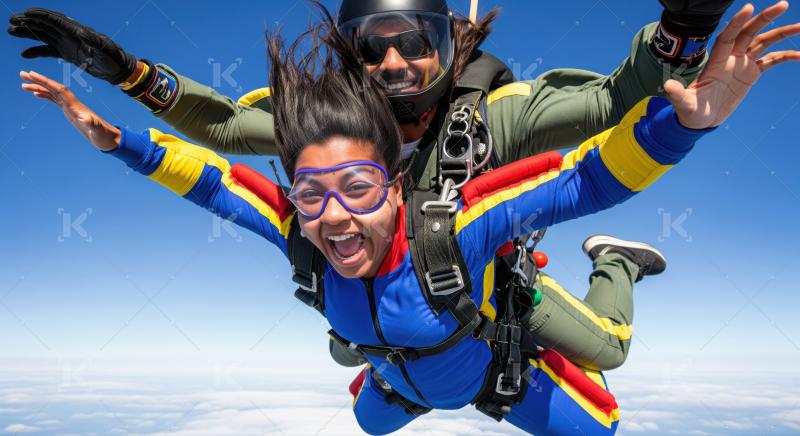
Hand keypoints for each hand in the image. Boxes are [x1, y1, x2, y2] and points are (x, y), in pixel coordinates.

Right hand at [8, 8, 136, 84]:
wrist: (116, 69)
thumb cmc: (113, 58)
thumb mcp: (105, 50)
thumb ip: (94, 42)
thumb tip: (85, 34)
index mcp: (76, 32)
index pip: (54, 20)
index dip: (40, 16)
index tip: (25, 13)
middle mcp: (69, 35)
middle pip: (45, 25)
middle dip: (28, 22)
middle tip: (11, 21)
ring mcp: (66, 44)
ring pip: (43, 35)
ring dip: (28, 33)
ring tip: (11, 31)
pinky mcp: (67, 54)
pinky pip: (48, 51)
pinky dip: (36, 51)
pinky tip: (25, 54)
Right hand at [20, 70, 119, 151]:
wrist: (108, 138)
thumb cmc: (103, 135)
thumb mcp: (97, 131)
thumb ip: (92, 124)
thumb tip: (86, 118)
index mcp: (76, 106)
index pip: (59, 90)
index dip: (46, 82)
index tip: (33, 74)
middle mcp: (73, 104)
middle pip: (53, 88)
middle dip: (39, 80)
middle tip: (22, 74)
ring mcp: (71, 108)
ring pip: (52, 94)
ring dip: (38, 88)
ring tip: (23, 84)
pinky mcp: (70, 112)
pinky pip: (55, 101)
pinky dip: (45, 96)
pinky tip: (36, 94)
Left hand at [665, 2, 799, 128]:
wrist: (700, 119)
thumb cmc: (689, 111)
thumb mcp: (683, 104)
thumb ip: (677, 94)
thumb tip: (667, 85)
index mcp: (716, 63)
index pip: (727, 38)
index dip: (737, 24)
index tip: (749, 8)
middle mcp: (730, 58)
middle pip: (749, 33)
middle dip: (764, 19)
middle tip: (782, 4)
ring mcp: (742, 64)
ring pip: (764, 43)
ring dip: (782, 33)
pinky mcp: (751, 74)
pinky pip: (772, 61)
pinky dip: (786, 56)